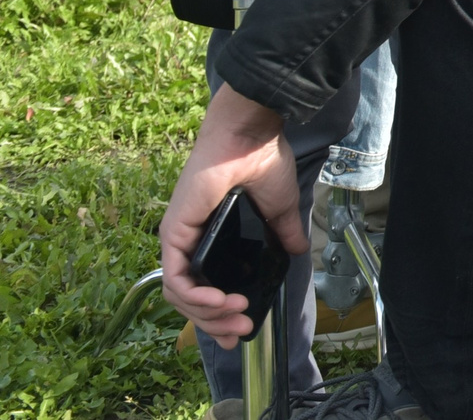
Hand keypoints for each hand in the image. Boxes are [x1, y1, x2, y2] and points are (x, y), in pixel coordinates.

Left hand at [159, 83, 302, 347]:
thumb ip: (285, 232)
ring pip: (180, 296)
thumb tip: (298, 251)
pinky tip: (219, 301)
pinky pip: (176, 278)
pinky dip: (196, 296)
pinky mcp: (174, 233)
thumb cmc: (262, 162)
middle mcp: (189, 242)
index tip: (237, 334)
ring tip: (237, 314)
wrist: (250, 138)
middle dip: (216, 322)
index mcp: (210, 238)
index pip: (203, 288)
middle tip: (242, 328)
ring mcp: (178, 239)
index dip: (216, 317)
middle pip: (190, 300)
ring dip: (208, 313)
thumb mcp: (280, 207)